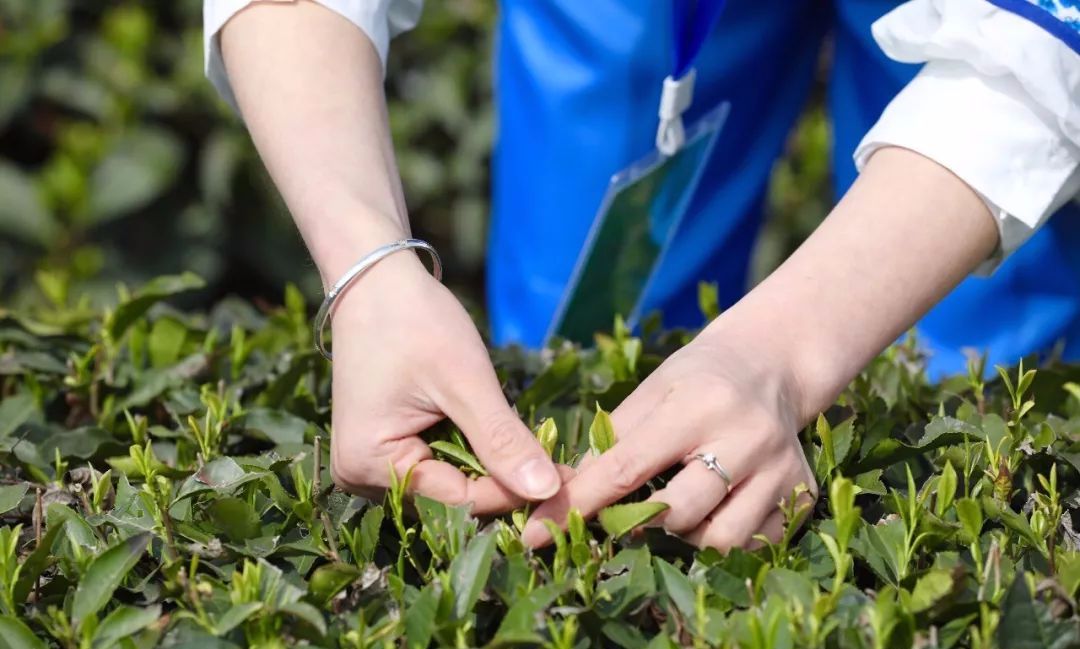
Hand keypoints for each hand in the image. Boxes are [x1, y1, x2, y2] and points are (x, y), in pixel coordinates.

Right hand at [328, 252, 562, 513]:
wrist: (375, 279)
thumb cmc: (415, 322)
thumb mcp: (465, 382)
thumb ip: (502, 441)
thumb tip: (548, 491)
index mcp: (366, 465)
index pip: (454, 500)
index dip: (511, 494)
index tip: (564, 482)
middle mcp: (359, 475)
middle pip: (448, 497)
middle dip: (501, 482)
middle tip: (558, 465)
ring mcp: (369, 461)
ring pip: (446, 482)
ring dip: (490, 468)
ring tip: (536, 450)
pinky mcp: (385, 444)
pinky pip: (436, 462)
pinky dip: (471, 452)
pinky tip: (501, 438)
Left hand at [522, 328, 815, 548]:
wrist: (774, 364)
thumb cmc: (698, 378)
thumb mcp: (652, 391)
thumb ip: (611, 439)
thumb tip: (559, 492)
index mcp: (698, 404)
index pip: (628, 467)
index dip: (579, 503)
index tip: (536, 532)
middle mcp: (746, 436)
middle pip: (678, 511)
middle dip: (640, 520)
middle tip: (628, 510)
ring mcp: (780, 467)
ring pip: (719, 538)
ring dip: (686, 532)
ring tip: (680, 502)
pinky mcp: (801, 490)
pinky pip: (754, 542)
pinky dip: (726, 536)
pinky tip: (718, 506)